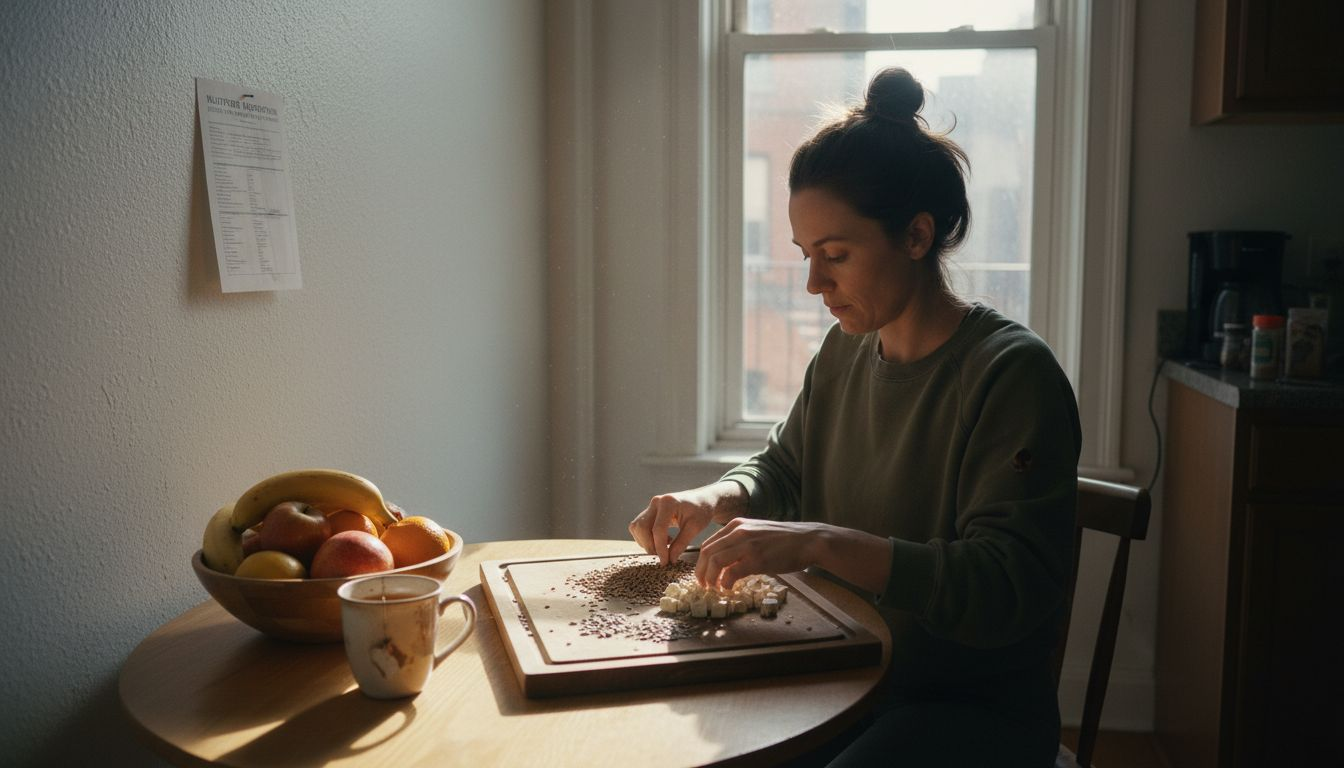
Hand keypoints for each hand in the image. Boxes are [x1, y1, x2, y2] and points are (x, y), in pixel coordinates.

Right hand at [629, 481, 743, 564]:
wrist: (702, 500)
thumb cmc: (701, 511)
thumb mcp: (695, 528)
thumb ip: (681, 543)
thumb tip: (670, 560)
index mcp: (668, 502)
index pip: (658, 529)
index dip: (660, 548)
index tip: (665, 562)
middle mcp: (656, 502)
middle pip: (642, 528)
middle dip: (650, 546)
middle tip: (663, 556)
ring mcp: (651, 506)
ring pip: (637, 527)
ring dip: (646, 542)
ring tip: (665, 545)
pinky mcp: (649, 511)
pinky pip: (639, 527)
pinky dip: (646, 537)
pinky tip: (661, 539)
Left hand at [694, 518, 824, 589]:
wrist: (808, 540)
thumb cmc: (784, 539)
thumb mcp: (757, 533)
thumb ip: (740, 543)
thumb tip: (726, 562)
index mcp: (736, 524)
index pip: (709, 544)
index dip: (701, 562)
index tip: (703, 574)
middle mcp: (739, 531)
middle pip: (707, 553)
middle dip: (701, 572)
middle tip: (703, 585)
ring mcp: (747, 544)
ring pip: (715, 562)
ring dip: (710, 579)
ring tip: (714, 588)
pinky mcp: (757, 559)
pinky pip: (731, 573)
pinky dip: (725, 583)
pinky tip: (728, 589)